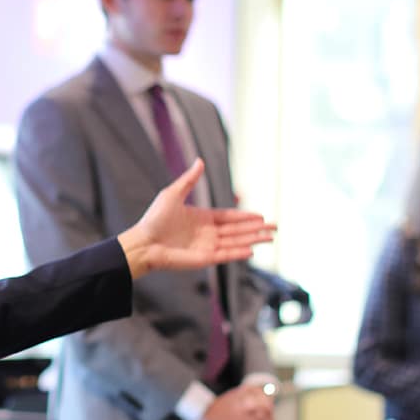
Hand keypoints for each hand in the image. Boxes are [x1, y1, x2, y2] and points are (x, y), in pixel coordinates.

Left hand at [117, 159, 275, 278]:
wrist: (144, 241)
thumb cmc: (154, 218)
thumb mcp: (173, 193)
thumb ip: (189, 179)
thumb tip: (200, 160)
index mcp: (202, 218)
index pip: (229, 217)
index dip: (245, 217)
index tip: (261, 216)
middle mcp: (207, 233)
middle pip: (237, 231)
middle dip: (256, 229)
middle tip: (275, 227)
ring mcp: (206, 246)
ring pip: (235, 243)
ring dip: (253, 240)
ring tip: (270, 238)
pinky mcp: (203, 259)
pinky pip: (225, 255)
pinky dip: (238, 253)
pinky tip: (252, 250)